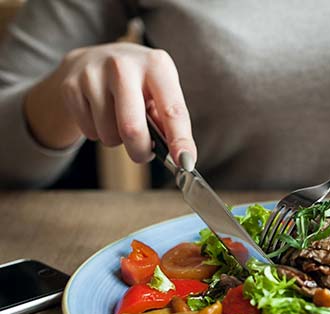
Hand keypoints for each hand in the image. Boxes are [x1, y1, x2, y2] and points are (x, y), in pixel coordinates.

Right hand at [25, 42, 195, 165]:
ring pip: (109, 135)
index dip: (180, 140)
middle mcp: (124, 65)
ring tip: (118, 121)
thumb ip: (170, 122)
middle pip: (132, 128)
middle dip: (140, 151)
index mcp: (156, 65)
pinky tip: (100, 115)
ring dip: (117, 140)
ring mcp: (93, 74)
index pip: (172, 110)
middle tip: (142, 153)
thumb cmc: (137, 84)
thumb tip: (181, 157)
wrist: (93, 60)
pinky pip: (89, 132)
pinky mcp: (70, 86)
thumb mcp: (160, 92)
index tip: (186, 163)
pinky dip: (98, 134)